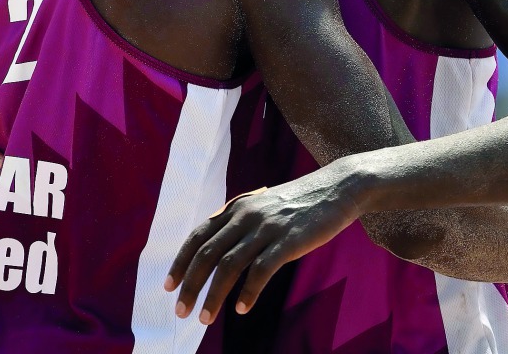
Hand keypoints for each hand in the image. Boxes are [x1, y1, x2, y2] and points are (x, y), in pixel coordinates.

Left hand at [164, 163, 362, 324]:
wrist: (338, 188)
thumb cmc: (300, 201)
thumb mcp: (263, 205)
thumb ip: (240, 223)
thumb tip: (217, 250)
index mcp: (236, 208)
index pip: (198, 237)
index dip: (181, 263)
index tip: (169, 287)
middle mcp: (246, 216)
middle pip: (207, 254)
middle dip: (191, 286)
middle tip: (182, 312)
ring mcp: (267, 228)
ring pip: (229, 266)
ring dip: (213, 295)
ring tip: (205, 319)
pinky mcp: (289, 240)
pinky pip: (261, 270)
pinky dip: (248, 292)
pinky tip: (242, 308)